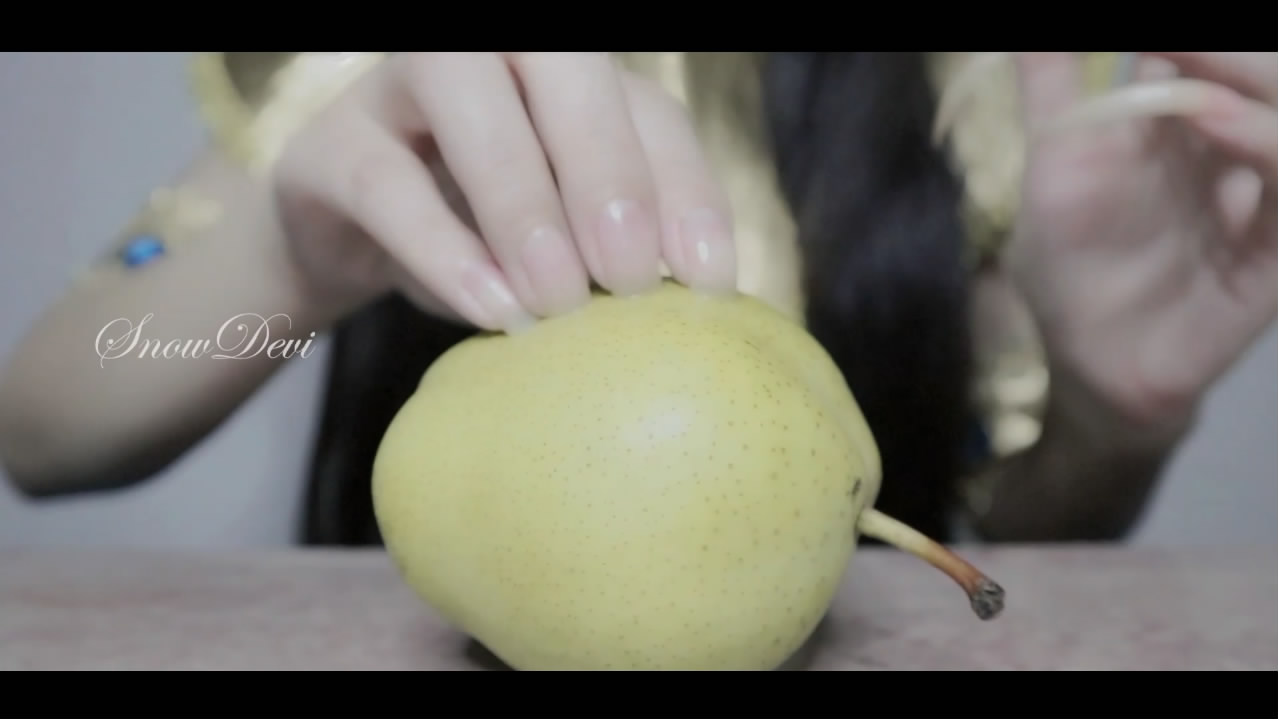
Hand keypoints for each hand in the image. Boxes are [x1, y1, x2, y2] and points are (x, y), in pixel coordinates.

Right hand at [272, 52, 736, 332]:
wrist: (349, 242)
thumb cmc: (479, 238)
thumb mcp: (562, 248)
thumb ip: (614, 253)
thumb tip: (689, 303)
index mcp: (567, 81)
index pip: (646, 111)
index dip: (686, 189)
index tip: (710, 281)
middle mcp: (492, 57)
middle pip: (562, 65)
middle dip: (606, 169)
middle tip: (632, 277)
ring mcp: (402, 86)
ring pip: (466, 96)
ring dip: (523, 202)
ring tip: (557, 301)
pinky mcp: (332, 146)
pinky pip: (385, 182)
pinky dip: (443, 249)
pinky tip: (490, 308)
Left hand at [1007, 52, 1276, 436]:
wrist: (1091, 360)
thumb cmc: (1071, 261)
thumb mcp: (1052, 162)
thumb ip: (1051, 84)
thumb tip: (1032, 27)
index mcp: (1185, 121)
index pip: (1209, 57)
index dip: (1198, 42)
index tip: (1159, 38)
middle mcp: (1234, 147)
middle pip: (1262, 77)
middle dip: (1230, 55)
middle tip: (1178, 45)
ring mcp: (1261, 195)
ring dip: (1253, 88)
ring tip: (1196, 95)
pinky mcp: (1275, 249)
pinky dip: (1266, 146)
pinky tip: (1219, 126)